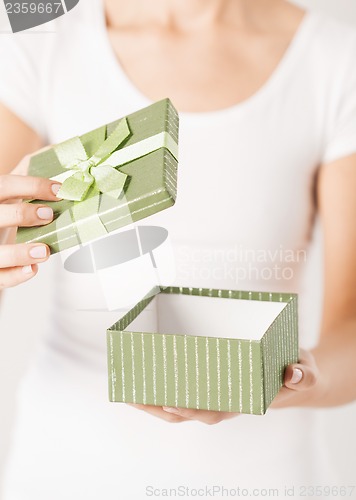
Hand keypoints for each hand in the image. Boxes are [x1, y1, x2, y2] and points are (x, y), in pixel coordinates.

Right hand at [0, 155, 60, 288]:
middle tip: (49, 215)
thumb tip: (65, 150)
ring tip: (44, 251)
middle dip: (21, 215)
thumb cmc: (4, 207)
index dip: (32, 186)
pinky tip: (33, 268)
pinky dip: (14, 275)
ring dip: (18, 252)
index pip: (5, 185)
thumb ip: (31, 172)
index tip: (60, 190)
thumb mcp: (12, 188)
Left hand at [128, 349, 319, 423]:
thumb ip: (303, 374)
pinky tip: (146, 378)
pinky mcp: (210, 378)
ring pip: (180, 402)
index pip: (213, 409)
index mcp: (243, 400)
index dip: (191, 408)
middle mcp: (224, 398)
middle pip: (187, 410)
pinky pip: (183, 386)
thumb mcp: (306, 370)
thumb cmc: (297, 369)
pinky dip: (163, 386)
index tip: (170, 402)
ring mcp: (215, 390)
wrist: (295, 370)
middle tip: (133, 397)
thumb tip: (292, 373)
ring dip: (154, 401)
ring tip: (128, 392)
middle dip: (160, 407)